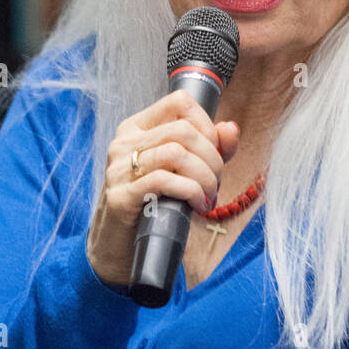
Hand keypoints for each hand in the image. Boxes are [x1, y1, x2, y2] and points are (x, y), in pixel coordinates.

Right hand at [86, 88, 240, 288]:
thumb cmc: (154, 203)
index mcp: (137, 128)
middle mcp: (124, 142)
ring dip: (204, 177)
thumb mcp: (183, 171)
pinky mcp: (120, 196)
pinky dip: (190, 191)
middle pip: (183, 131)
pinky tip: (197, 204)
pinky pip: (163, 180)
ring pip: (176, 153)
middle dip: (212, 158)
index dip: (206, 124)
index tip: (214, 151)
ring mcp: (118, 169)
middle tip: (215, 183)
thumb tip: (230, 128)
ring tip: (208, 196)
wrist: (120, 246)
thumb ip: (209, 148)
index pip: (178, 103)